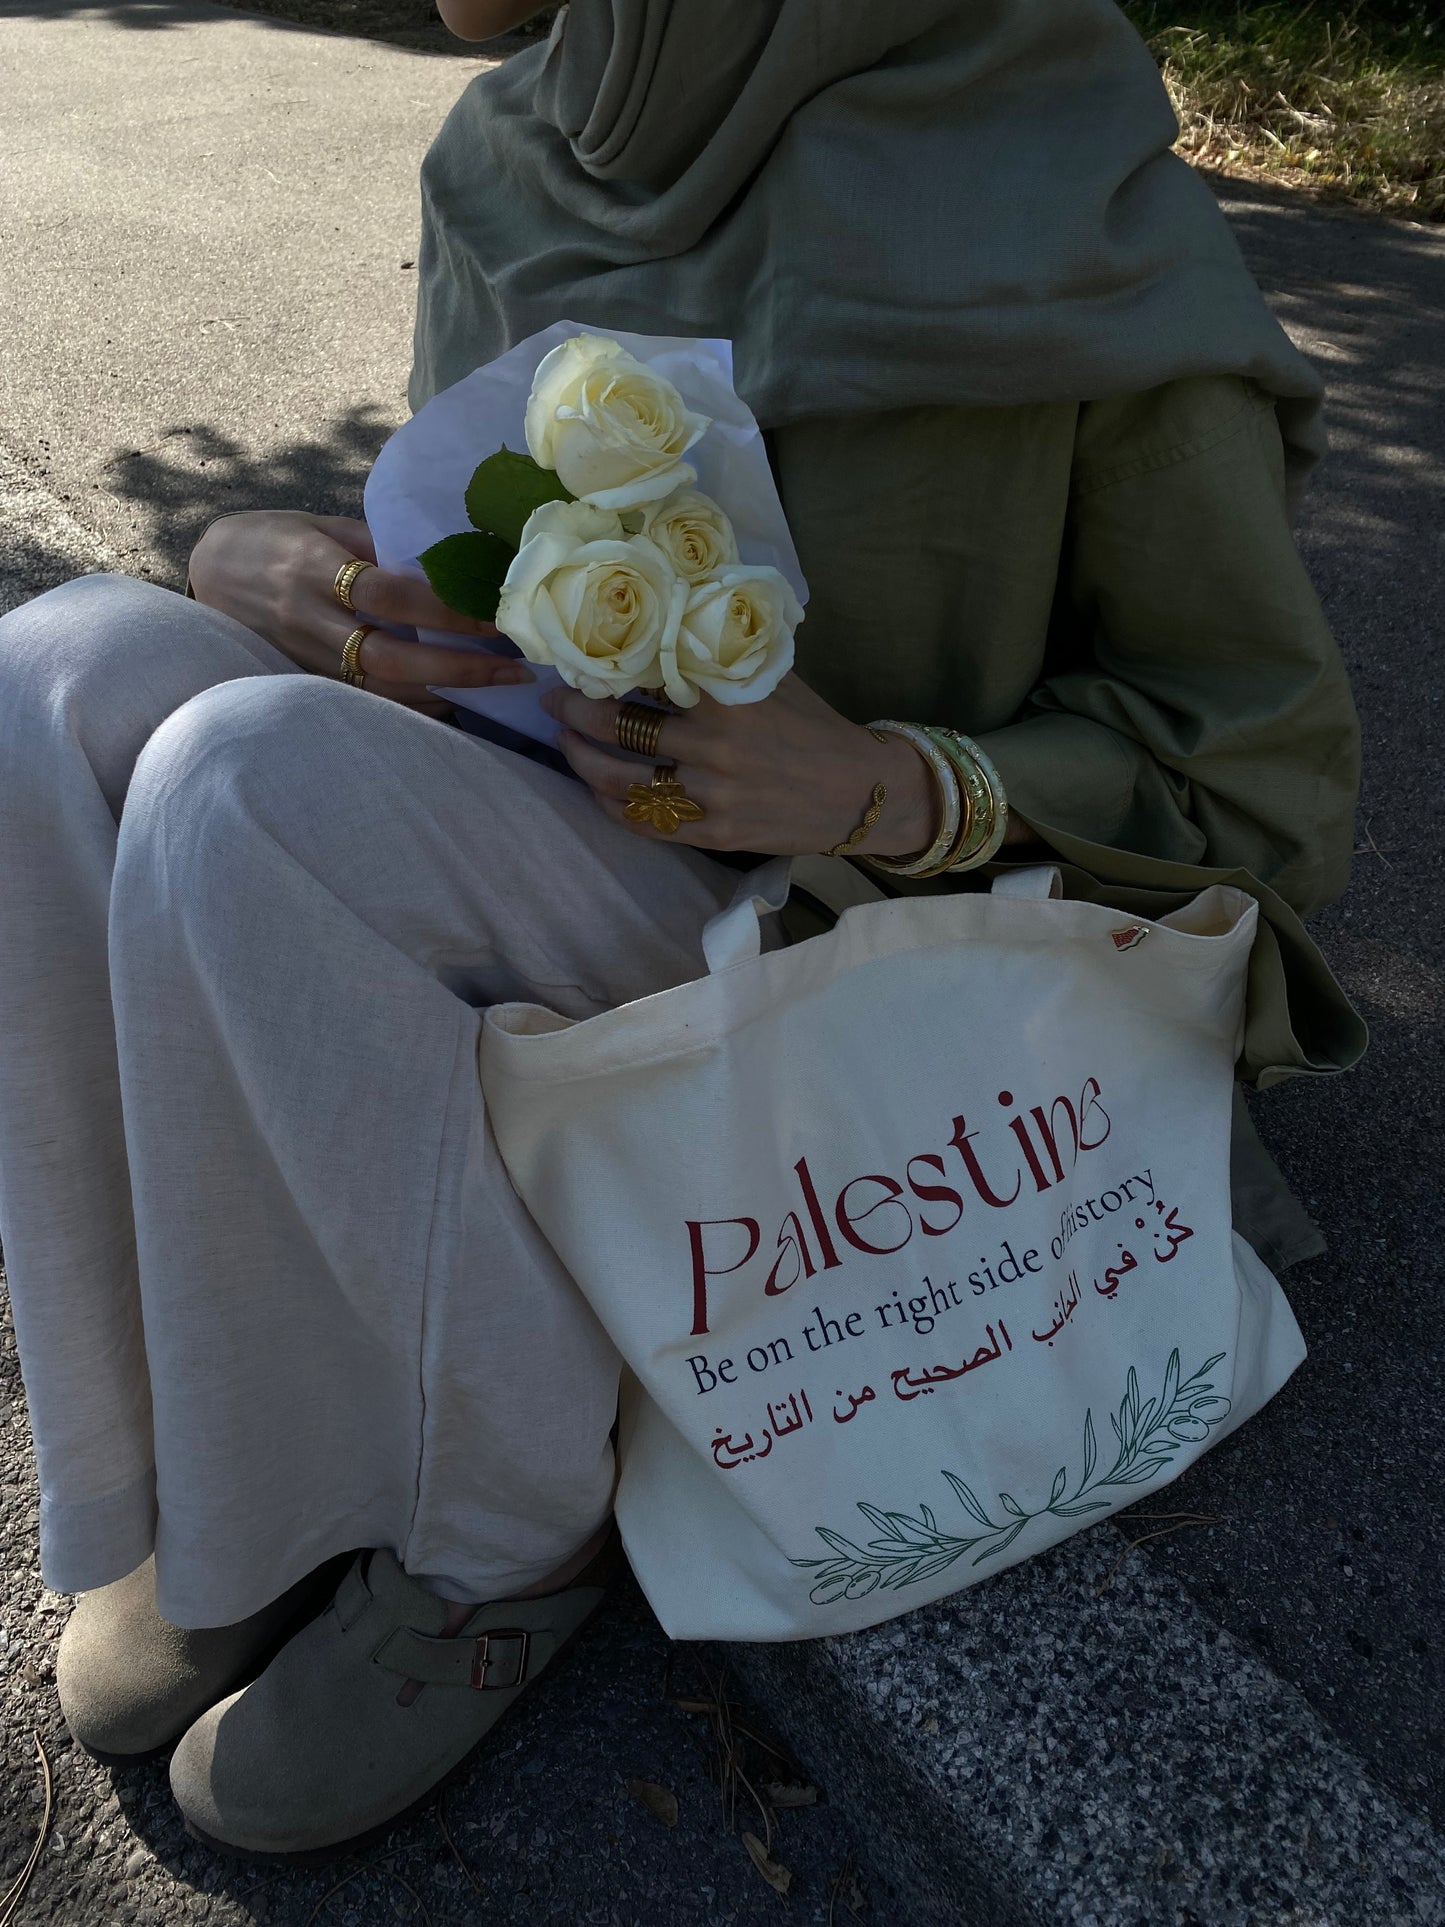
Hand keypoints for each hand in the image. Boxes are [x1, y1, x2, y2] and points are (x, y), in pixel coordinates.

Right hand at [186, 510, 534, 713]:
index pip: (388, 595)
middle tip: (513, 667)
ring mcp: (306, 658)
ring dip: (445, 693)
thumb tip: (443, 564)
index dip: (444, 610)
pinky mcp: (307, 682)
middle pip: (390, 657)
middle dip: (457, 668)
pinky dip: (415, 705)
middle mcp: (309, 619)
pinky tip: (456, 699)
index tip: (495, 616)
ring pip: (382, 691)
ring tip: (499, 683)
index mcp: (313, 568)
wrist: (207, 574)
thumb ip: (376, 546)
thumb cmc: (273, 539)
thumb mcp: (320, 525)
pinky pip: (369, 702)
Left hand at [545, 674, 946, 856]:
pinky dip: (611, 806)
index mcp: (724, 700)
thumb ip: (719, 655)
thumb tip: (668, 618)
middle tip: (553, 699)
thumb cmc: (815, 727)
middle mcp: (712, 748)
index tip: (578, 657)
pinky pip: (645, 823)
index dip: (602, 667)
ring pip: (620, 780)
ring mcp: (710, 796)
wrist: (859, 792)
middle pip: (618, 728)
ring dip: (581, 760)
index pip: (644, 677)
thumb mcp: (772, 676)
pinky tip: (595, 791)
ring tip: (565, 742)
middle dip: (574, 711)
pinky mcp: (714, 834)